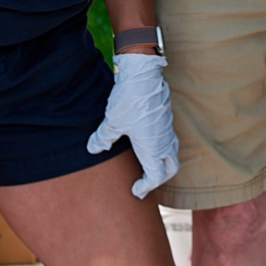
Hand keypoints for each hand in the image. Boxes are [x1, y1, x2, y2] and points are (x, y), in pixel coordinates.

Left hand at [88, 52, 179, 197]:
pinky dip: (162, 148)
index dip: (145, 187)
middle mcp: (165, 141)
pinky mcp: (166, 118)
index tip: (135, 190)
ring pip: (172, 153)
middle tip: (144, 183)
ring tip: (147, 165)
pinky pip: (169, 140)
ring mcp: (168, 129)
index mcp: (154, 149)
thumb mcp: (111, 123)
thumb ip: (103, 139)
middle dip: (159, 179)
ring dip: (162, 163)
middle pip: (170, 169)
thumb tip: (93, 149)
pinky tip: (148, 143)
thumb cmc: (129, 101)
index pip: (156, 177)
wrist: (143, 75)